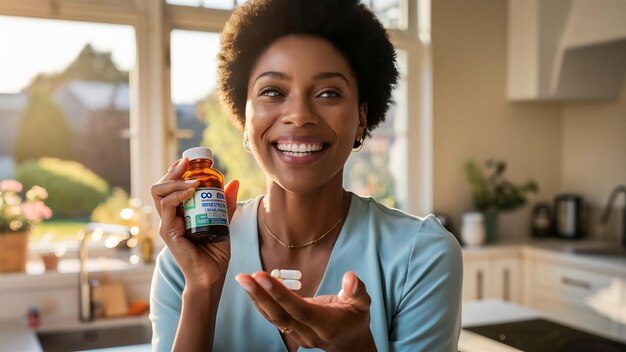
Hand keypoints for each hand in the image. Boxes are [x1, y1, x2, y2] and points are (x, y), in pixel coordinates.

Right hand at [151, 158, 238, 288]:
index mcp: (179, 214)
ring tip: (194, 179)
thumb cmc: (215, 253)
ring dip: (175, 180)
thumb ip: (225, 204)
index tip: (191, 161)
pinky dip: (178, 195)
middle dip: (173, 171)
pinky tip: (191, 190)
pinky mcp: (169, 232)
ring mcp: (167, 224)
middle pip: (160, 186)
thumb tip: (233, 182)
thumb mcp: (223, 222)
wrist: (211, 276)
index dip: (176, 171)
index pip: (169, 187)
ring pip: (159, 193)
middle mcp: (169, 217)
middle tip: (188, 162)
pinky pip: (167, 207)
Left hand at [234, 271, 375, 350]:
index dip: (280, 295)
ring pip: (273, 318)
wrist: (349, 343)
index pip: (300, 310)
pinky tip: (250, 287)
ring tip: (242, 279)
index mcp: (327, 324)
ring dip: (256, 298)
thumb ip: (357, 290)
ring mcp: (298, 336)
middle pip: (281, 316)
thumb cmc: (355, 319)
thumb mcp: (362, 304)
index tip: (263, 277)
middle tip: (244, 277)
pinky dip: (261, 302)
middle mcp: (309, 333)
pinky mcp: (291, 332)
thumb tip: (350, 277)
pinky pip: (273, 318)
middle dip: (261, 295)